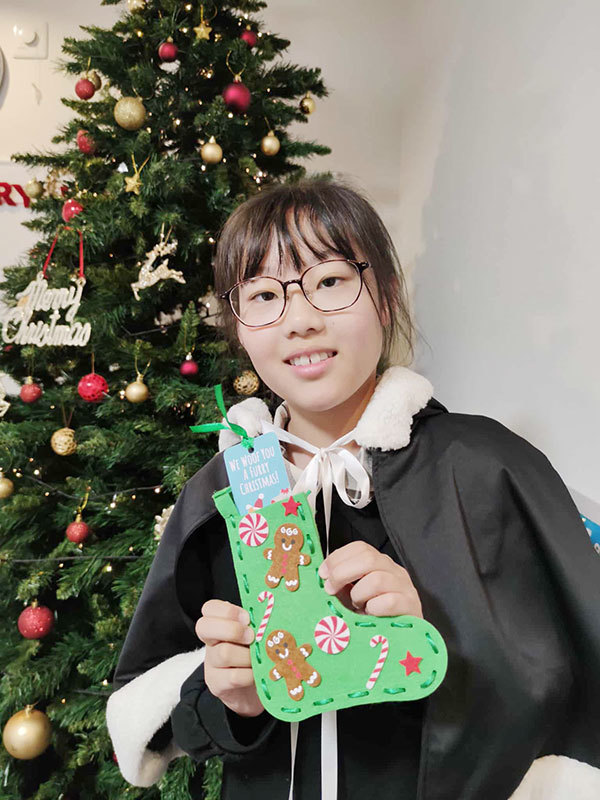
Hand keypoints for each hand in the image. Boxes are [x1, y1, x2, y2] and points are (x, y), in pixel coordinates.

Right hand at [195, 599, 264, 717]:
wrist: (256, 687)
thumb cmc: (256, 653)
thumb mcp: (255, 633)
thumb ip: (255, 622)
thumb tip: (269, 612)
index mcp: (219, 624)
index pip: (209, 608)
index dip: (227, 611)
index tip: (247, 618)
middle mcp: (210, 642)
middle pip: (204, 627)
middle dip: (232, 630)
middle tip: (252, 637)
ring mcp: (211, 664)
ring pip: (224, 653)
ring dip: (247, 655)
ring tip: (258, 659)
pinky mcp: (217, 684)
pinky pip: (234, 677)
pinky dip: (250, 674)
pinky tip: (257, 674)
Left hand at [318, 541, 422, 617]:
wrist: (402, 637)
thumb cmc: (375, 616)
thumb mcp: (355, 595)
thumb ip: (342, 584)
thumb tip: (324, 576)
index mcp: (381, 564)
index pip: (360, 548)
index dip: (338, 558)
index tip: (323, 573)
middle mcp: (395, 571)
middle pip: (368, 559)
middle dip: (342, 573)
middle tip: (330, 590)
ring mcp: (405, 587)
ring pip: (376, 580)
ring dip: (359, 595)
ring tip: (357, 606)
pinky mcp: (410, 606)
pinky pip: (389, 601)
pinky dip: (374, 609)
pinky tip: (370, 615)